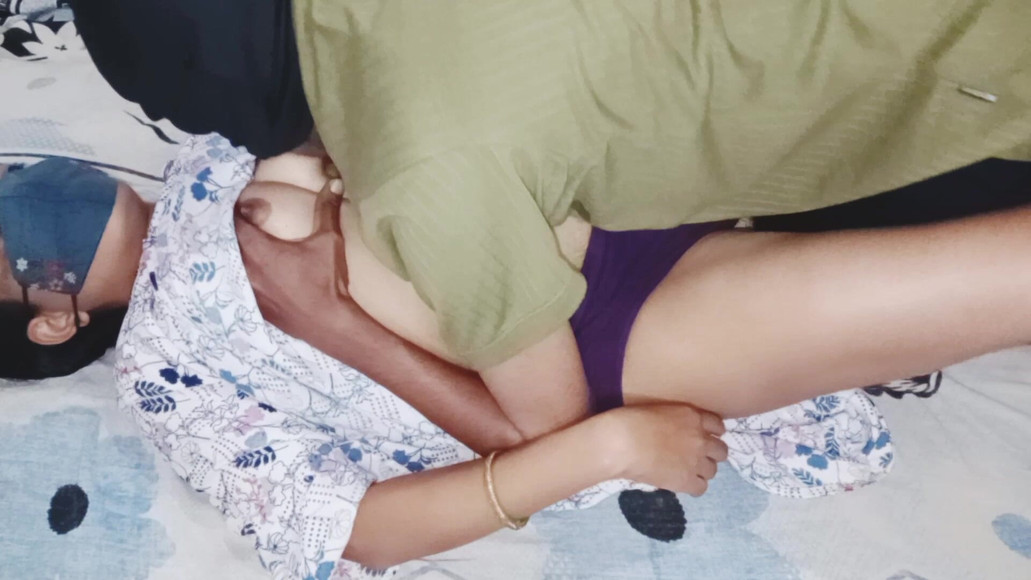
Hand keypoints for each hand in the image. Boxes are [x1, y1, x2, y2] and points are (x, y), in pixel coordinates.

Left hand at [235, 178, 351, 336]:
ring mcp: (247, 290)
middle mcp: (245, 269)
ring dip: (237, 252)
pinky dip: (243, 274)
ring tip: (250, 245)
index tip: (255, 206)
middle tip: (250, 221)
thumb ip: (326, 209)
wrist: (328, 323)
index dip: (241, 210)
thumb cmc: (327, 281)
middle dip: (236, 229)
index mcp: (259, 250)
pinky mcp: (253, 306)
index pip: (236, 222)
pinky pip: (238, 284)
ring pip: (230, 264)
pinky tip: (258, 273)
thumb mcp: (328, 241)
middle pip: (227, 242)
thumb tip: (334, 182)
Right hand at [606, 404, 727, 496]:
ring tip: (686, 471)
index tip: (703, 437)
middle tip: (696, 456)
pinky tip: (681, 483)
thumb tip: (673, 433)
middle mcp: (700, 438)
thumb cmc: (631, 421)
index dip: (712, 433)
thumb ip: (674, 421)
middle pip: (721, 451)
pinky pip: (701, 488)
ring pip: (713, 471)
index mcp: (693, 417)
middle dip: (711, 454)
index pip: (718, 426)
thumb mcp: (658, 411)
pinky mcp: (687, 481)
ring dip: (702, 471)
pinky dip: (693, 487)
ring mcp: (696, 461)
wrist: (622, 443)